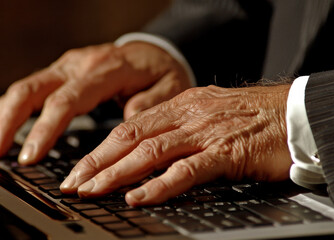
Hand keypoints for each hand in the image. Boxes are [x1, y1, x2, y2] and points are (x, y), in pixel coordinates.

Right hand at [0, 42, 190, 163]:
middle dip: (11, 121)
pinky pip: (36, 87)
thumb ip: (151, 103)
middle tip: (0, 155)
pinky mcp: (66, 71)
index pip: (68, 99)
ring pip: (28, 86)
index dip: (46, 128)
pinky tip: (10, 126)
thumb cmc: (161, 71)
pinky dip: (19, 107)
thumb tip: (128, 124)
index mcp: (107, 69)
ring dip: (7, 115)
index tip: (31, 156)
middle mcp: (82, 64)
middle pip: (35, 89)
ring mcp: (71, 65)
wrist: (155, 52)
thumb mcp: (170, 86)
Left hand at [60, 85, 292, 205]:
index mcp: (183, 105)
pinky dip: (160, 184)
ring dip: (118, 173)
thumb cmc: (253, 116)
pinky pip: (187, 170)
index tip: (81, 167)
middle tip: (73, 182)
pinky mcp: (226, 152)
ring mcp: (206, 133)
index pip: (132, 126)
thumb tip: (152, 149)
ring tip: (93, 190)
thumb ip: (181, 129)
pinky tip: (139, 196)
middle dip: (98, 161)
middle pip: (133, 137)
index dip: (102, 148)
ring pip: (152, 152)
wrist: (294, 112)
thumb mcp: (210, 113)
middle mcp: (189, 115)